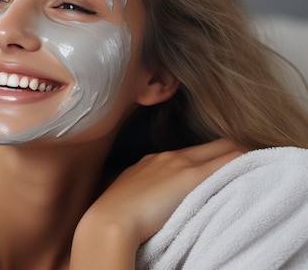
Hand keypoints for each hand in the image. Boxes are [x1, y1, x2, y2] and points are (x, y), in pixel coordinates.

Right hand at [70, 139, 243, 268]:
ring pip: (223, 148)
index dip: (210, 155)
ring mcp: (180, 164)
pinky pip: (229, 161)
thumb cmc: (114, 215)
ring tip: (251, 168)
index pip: (192, 151)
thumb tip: (149, 198)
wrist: (110, 219)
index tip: (222, 165)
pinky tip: (253, 170)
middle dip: (229, 149)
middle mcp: (167, 156)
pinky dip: (243, 162)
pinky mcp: (191, 176)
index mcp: (152, 161)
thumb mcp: (128, 193)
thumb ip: (142, 188)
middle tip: (246, 163)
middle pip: (212, 143)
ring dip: (236, 157)